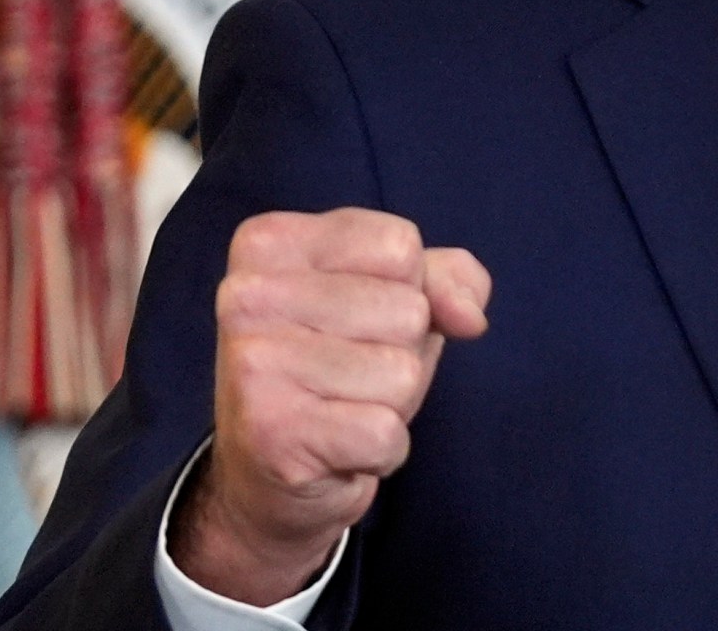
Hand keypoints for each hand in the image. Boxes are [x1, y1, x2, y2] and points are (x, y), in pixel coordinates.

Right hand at [171, 208, 490, 605]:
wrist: (267, 475)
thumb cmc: (336, 369)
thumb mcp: (396, 299)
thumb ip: (446, 278)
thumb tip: (470, 317)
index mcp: (269, 243)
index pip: (399, 245)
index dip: (406, 290)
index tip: (354, 321)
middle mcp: (247, 295)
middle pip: (408, 309)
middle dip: (399, 352)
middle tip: (345, 376)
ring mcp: (254, 363)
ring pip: (402, 373)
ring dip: (391, 404)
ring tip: (341, 409)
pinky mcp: (272, 431)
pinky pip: (385, 432)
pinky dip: (381, 450)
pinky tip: (338, 450)